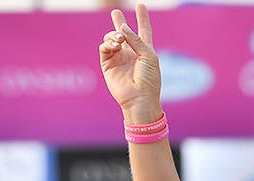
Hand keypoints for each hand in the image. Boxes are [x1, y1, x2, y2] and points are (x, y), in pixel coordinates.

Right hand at [100, 3, 162, 122]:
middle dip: (119, 22)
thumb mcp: (148, 56)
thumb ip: (136, 40)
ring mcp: (119, 58)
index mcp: (145, 51)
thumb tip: (122, 27)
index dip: (142, 18)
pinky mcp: (108, 64)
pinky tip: (114, 45)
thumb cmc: (149, 79)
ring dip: (113, 35)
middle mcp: (131, 53)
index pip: (143, 31)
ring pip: (111, 38)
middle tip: (115, 11)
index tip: (140, 5)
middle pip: (124, 33)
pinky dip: (107, 43)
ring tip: (119, 39)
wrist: (139, 98)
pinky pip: (104, 48)